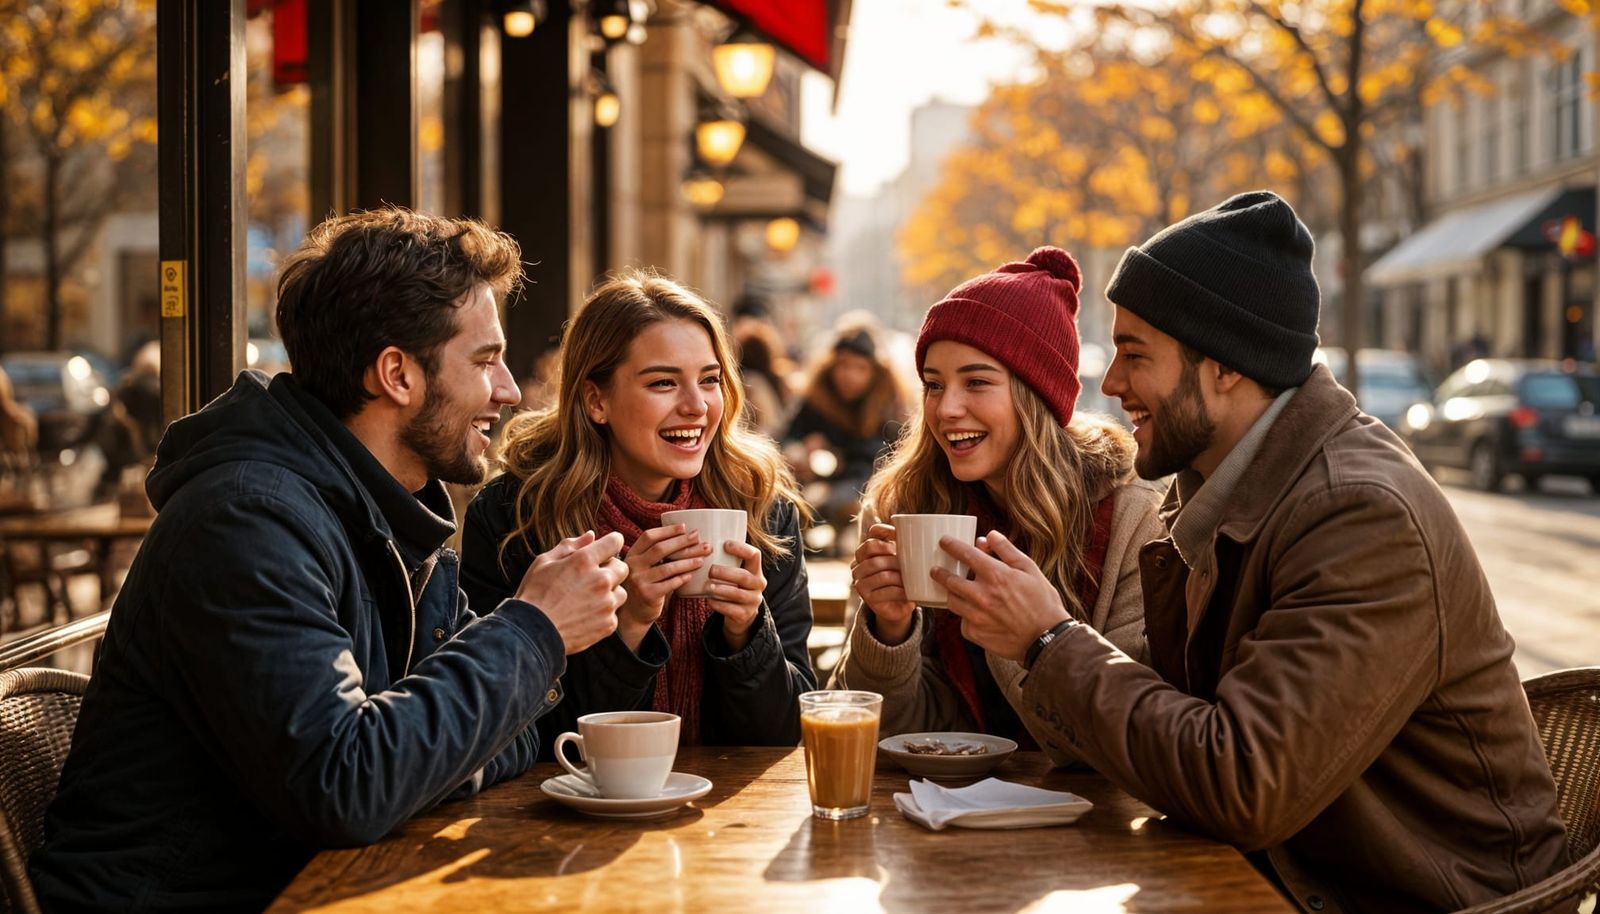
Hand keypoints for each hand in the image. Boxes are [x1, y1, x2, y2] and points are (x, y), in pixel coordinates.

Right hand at [515, 531, 629, 654]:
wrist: (531, 633)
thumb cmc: (534, 595)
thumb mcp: (544, 562)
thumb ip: (570, 546)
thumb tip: (591, 535)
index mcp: (585, 561)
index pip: (615, 541)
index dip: (610, 543)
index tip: (603, 551)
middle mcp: (600, 580)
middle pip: (623, 567)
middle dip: (610, 570)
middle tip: (591, 578)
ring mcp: (606, 603)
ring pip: (621, 592)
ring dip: (609, 593)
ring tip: (588, 599)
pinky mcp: (608, 624)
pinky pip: (614, 613)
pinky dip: (604, 613)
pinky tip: (585, 615)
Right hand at [616, 524, 711, 650]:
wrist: (634, 612)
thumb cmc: (646, 583)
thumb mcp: (644, 565)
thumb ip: (655, 553)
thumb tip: (687, 534)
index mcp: (632, 554)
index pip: (649, 536)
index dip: (667, 530)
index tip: (684, 527)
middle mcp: (633, 566)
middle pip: (660, 549)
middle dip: (682, 542)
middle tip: (699, 539)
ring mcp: (639, 581)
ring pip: (668, 568)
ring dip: (687, 561)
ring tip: (702, 558)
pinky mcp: (647, 595)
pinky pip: (669, 584)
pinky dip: (682, 578)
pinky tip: (691, 575)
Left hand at [705, 541, 764, 652]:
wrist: (741, 616)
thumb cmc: (733, 588)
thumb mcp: (736, 574)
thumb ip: (727, 562)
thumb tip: (702, 543)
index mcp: (756, 570)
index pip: (754, 555)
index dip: (741, 548)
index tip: (725, 544)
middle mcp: (758, 584)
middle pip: (744, 576)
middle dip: (726, 572)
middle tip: (711, 570)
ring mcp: (753, 601)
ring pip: (738, 594)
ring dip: (721, 589)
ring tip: (708, 586)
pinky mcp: (745, 615)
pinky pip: (732, 610)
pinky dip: (719, 605)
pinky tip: (709, 601)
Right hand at [851, 523, 915, 644]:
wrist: (899, 605)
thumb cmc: (902, 578)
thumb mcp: (904, 561)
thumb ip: (906, 547)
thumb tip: (921, 533)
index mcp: (867, 551)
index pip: (872, 532)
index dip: (885, 530)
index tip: (899, 534)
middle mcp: (858, 564)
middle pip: (871, 549)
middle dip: (892, 555)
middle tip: (906, 563)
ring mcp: (860, 581)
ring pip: (881, 572)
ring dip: (899, 576)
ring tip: (910, 579)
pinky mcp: (867, 597)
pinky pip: (885, 591)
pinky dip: (900, 591)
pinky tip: (909, 592)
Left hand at [932, 530, 1068, 661]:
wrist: (1047, 639)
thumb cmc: (1042, 602)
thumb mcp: (1030, 569)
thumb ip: (1007, 550)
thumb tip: (989, 536)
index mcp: (996, 575)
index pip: (965, 554)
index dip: (951, 546)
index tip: (944, 542)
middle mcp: (981, 595)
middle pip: (950, 580)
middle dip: (940, 572)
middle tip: (936, 569)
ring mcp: (976, 616)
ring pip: (952, 601)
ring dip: (950, 594)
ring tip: (951, 590)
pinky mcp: (975, 634)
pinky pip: (962, 622)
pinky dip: (965, 616)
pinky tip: (971, 614)